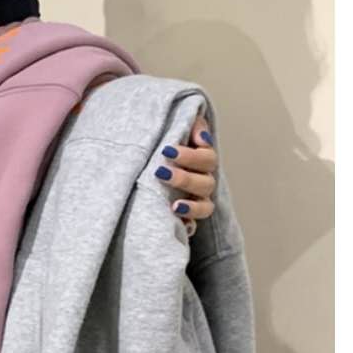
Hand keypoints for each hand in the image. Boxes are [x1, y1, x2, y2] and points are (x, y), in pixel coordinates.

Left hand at [154, 117, 216, 235]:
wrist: (145, 162)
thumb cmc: (161, 143)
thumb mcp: (173, 127)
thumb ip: (189, 125)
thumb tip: (201, 137)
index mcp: (202, 161)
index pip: (206, 158)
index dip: (190, 155)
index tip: (167, 149)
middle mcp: (203, 181)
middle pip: (205, 183)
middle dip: (183, 178)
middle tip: (160, 172)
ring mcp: (196, 201)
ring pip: (205, 208)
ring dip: (192, 207)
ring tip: (175, 206)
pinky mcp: (185, 217)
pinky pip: (192, 227)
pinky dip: (188, 227)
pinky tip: (180, 225)